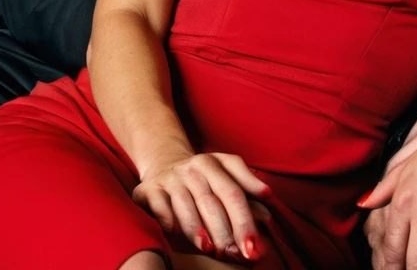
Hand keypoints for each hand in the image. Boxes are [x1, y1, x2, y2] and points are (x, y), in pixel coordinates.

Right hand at [132, 149, 270, 260]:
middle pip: (211, 201)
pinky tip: (175, 234)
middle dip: (225, 231)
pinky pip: (160, 207)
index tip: (254, 246)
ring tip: (209, 249)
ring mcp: (170, 178)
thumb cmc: (203, 177)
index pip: (233, 191)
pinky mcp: (148, 189)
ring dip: (197, 229)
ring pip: (185, 205)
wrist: (164, 164)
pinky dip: (168, 221)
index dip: (244, 219)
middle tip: (235, 254)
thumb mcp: (225, 172)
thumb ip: (246, 184)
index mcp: (214, 162)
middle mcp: (192, 167)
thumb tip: (268, 197)